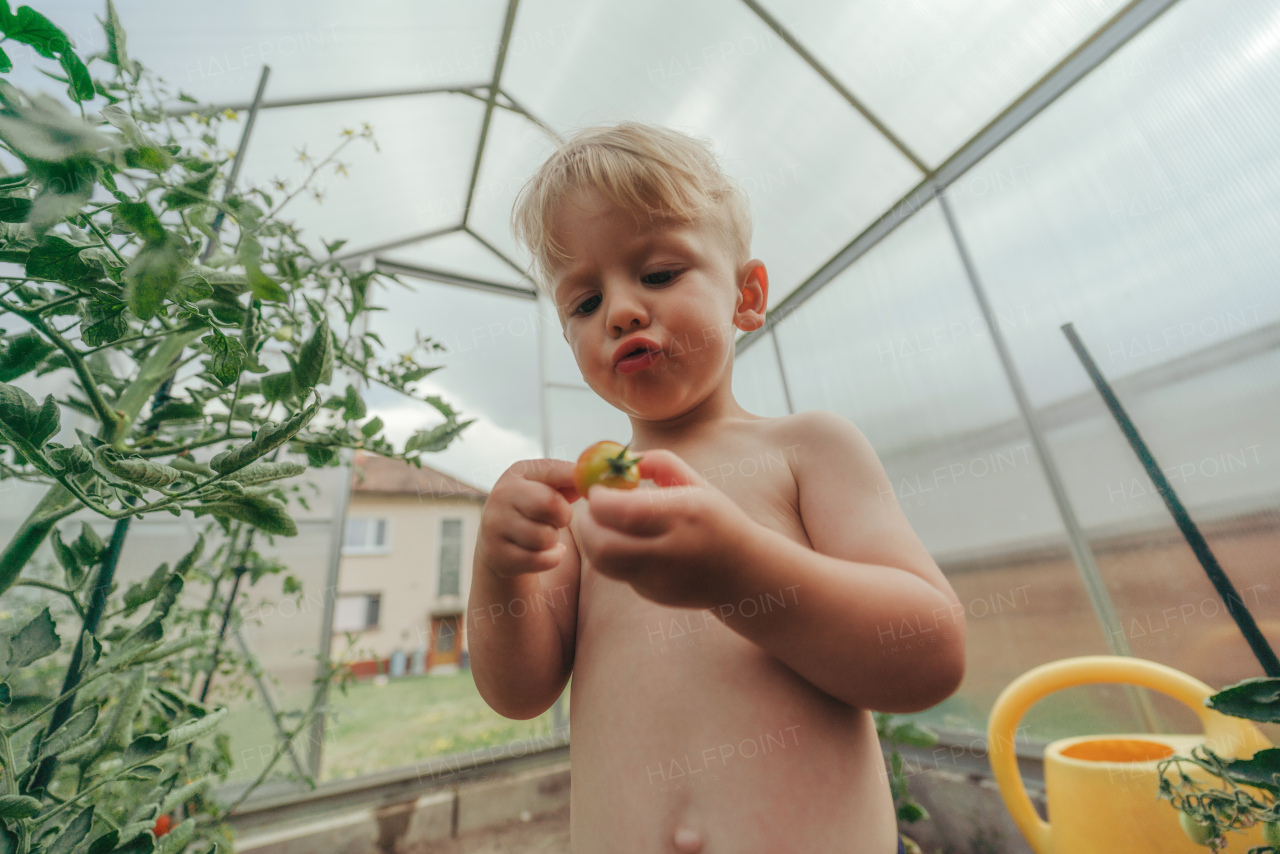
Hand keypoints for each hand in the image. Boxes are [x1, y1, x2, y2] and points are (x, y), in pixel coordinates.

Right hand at [476, 458, 579, 580]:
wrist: (499, 543)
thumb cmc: (534, 509)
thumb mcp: (547, 488)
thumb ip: (570, 480)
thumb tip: (591, 482)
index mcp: (519, 473)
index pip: (553, 471)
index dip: (576, 480)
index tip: (591, 490)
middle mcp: (501, 495)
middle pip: (550, 504)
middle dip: (564, 515)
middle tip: (561, 519)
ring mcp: (496, 525)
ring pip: (545, 536)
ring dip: (554, 540)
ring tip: (547, 535)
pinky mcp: (498, 554)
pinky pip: (541, 559)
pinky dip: (551, 558)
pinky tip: (547, 552)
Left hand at [577, 449, 756, 608]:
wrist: (745, 572)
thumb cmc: (717, 519)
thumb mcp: (697, 484)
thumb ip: (660, 462)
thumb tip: (623, 459)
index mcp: (684, 514)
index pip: (624, 511)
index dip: (600, 498)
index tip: (600, 488)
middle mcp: (672, 550)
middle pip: (604, 545)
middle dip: (587, 524)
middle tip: (592, 510)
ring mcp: (661, 578)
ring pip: (604, 563)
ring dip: (594, 541)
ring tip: (606, 525)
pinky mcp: (654, 594)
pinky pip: (619, 573)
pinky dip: (614, 557)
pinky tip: (631, 545)